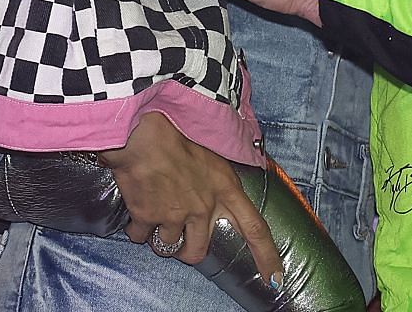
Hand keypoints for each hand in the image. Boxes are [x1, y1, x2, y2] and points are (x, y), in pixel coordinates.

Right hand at [97, 112, 281, 280]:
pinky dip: (137, 229)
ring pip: (167, 246)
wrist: (143, 134)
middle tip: (179, 239)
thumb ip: (219, 184)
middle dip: (187, 251)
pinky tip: (137, 208)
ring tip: (153, 210)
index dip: (266, 255)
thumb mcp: (213, 158)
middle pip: (198, 251)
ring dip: (159, 236)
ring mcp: (174, 214)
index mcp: (225, 189)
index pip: (255, 228)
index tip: (275, 278)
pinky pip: (140, 237)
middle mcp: (203, 207)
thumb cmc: (177, 137)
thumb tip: (219, 196)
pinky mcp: (148, 216)